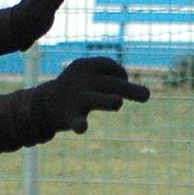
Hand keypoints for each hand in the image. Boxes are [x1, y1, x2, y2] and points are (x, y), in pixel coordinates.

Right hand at [30, 57, 149, 135]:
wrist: (47, 105)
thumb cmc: (80, 89)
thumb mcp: (95, 79)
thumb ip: (118, 84)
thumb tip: (146, 94)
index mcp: (85, 66)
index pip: (111, 67)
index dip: (121, 75)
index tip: (120, 82)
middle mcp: (81, 79)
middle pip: (113, 84)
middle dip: (130, 90)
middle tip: (146, 96)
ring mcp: (75, 98)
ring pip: (99, 100)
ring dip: (111, 101)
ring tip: (117, 103)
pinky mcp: (69, 116)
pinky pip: (76, 120)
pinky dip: (79, 124)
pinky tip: (82, 128)